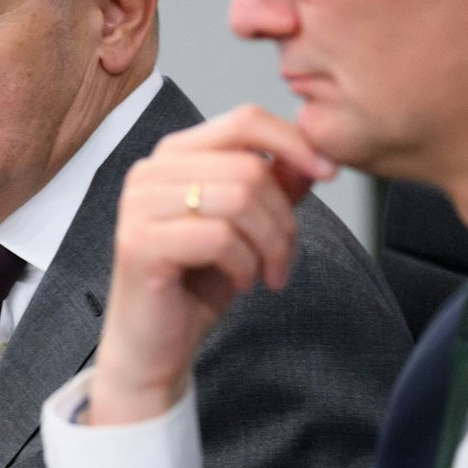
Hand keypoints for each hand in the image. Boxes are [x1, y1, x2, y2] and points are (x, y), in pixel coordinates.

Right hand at [92, 104, 334, 424]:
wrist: (154, 347)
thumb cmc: (195, 286)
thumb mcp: (249, 230)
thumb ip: (274, 188)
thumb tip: (311, 157)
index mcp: (174, 156)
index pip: (243, 121)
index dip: (294, 142)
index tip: (328, 173)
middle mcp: (149, 172)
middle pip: (249, 167)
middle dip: (283, 218)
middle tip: (284, 259)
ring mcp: (138, 205)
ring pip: (240, 200)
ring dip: (269, 246)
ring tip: (265, 274)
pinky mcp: (139, 242)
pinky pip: (220, 238)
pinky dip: (245, 266)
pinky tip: (240, 284)